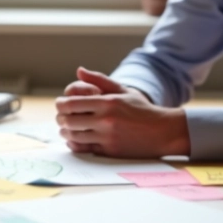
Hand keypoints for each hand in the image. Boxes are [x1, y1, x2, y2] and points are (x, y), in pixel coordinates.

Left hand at [55, 67, 189, 157]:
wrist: (162, 131)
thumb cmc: (141, 109)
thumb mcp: (122, 90)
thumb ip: (99, 79)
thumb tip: (79, 71)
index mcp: (107, 102)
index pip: (72, 103)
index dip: (60, 104)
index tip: (59, 104)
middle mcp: (106, 120)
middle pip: (69, 121)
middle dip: (60, 119)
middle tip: (60, 118)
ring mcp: (107, 137)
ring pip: (74, 136)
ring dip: (65, 133)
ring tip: (65, 129)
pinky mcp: (110, 151)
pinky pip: (84, 149)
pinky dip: (75, 145)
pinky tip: (75, 140)